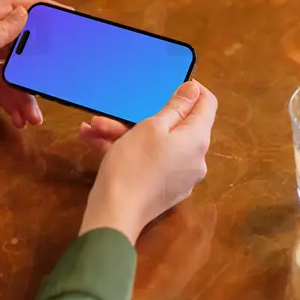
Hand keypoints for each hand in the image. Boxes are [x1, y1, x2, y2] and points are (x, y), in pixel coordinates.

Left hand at [0, 0, 58, 164]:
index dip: (38, 8)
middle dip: (38, 59)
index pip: (11, 8)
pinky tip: (22, 120)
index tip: (66, 15)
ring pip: (17, 75)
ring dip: (28, 94)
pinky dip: (17, 107)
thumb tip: (25, 13)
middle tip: (59, 70)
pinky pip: (8, 96)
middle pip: (19, 44)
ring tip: (34, 114)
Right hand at [78, 81, 217, 245]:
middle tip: (110, 113)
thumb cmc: (133, 163)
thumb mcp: (151, 127)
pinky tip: (94, 143)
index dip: (192, 91)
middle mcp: (194, 159)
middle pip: (174, 127)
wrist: (115, 214)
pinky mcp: (162, 189)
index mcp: (197, 140)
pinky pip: (149, 162)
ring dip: (123, 133)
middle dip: (139, 116)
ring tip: (91, 128)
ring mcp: (179, 177)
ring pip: (155, 145)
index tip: (170, 84)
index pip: (207, 105)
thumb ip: (176, 107)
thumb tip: (195, 90)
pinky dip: (126, 151)